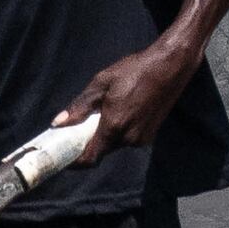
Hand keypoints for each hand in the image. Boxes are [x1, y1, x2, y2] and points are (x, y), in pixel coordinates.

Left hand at [50, 32, 201, 157]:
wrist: (170, 65)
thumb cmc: (135, 70)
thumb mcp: (101, 83)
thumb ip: (80, 106)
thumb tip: (58, 124)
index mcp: (114, 127)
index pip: (90, 158)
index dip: (75, 162)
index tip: (64, 157)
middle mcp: (129, 138)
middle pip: (101, 151)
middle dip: (89, 143)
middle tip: (78, 128)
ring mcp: (142, 139)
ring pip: (115, 145)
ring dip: (105, 135)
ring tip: (103, 113)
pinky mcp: (150, 135)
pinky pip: (127, 139)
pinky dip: (118, 131)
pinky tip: (120, 112)